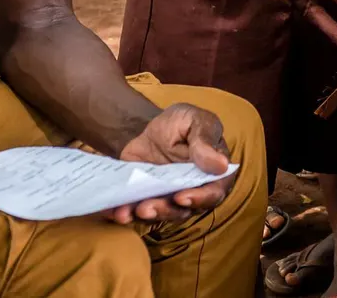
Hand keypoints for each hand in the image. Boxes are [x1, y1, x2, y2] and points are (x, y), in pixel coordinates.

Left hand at [108, 104, 234, 224]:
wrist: (147, 127)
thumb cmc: (180, 122)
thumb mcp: (194, 121)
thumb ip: (205, 141)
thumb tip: (221, 165)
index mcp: (213, 173)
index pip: (213, 193)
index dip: (199, 199)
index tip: (182, 197)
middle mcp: (194, 192)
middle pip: (184, 210)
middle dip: (164, 210)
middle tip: (147, 207)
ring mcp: (169, 198)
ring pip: (161, 214)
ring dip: (144, 215)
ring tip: (127, 212)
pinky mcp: (147, 200)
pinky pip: (137, 211)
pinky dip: (125, 213)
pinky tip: (114, 211)